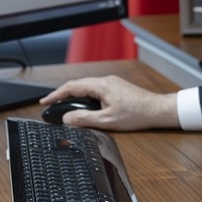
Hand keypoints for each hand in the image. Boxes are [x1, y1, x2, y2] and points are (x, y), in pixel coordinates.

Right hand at [39, 75, 179, 130]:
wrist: (156, 110)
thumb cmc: (136, 114)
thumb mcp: (107, 120)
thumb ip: (85, 119)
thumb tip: (67, 119)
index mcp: (101, 85)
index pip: (72, 87)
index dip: (56, 95)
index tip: (45, 102)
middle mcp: (105, 81)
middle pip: (77, 85)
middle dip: (62, 94)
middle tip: (50, 104)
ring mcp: (112, 83)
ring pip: (86, 87)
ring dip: (73, 95)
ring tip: (63, 105)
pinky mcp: (116, 88)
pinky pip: (95, 89)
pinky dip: (84, 96)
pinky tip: (83, 105)